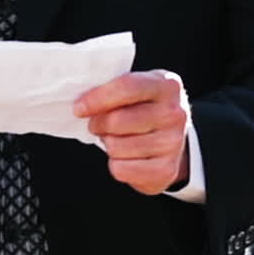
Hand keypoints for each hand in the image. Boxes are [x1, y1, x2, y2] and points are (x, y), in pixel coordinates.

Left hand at [74, 70, 189, 194]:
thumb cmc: (146, 108)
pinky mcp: (167, 170)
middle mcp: (174, 113)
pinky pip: (122, 169)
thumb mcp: (138, 89)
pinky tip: (126, 156)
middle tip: (98, 124)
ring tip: (117, 139)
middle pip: (117, 120)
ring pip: (116, 146)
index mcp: (166, 85)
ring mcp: (173, 143)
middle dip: (98, 124)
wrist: (174, 138)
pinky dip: (116, 164)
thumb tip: (82, 103)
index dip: (98, 98)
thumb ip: (114, 89)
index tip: (79, 108)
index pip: (127, 87)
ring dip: (108, 144)